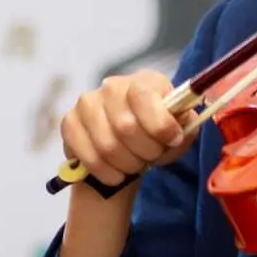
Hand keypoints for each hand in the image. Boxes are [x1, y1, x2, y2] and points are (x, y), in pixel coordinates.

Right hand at [58, 70, 191, 187]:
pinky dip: (106, 173)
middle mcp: (113, 86)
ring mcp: (88, 102)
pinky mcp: (70, 122)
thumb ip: (186, 126)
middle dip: (145, 151)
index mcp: (144, 81)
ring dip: (127, 165)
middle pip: (126, 127)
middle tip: (151, 158)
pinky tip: (116, 174)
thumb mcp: (179, 131)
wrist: (126, 149)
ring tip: (135, 166)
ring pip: (107, 145)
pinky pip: (87, 155)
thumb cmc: (155, 135)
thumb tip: (180, 129)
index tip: (173, 140)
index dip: (161, 125)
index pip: (145, 97)